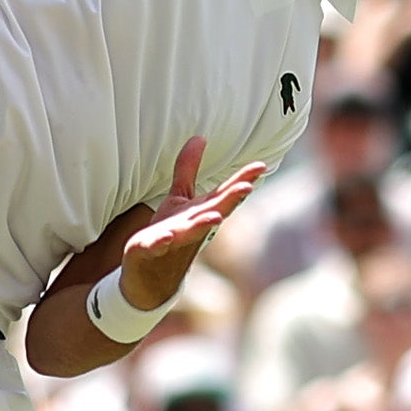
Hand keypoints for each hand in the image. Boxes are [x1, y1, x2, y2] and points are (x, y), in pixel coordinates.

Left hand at [99, 139, 270, 323]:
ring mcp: (174, 240)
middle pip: (215, 211)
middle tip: (247, 188)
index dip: (243, 180)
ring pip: (191, 232)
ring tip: (215, 216)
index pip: (225, 194)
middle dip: (230, 200)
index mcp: (202, 213)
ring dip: (203, 224)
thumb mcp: (179, 198)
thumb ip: (188, 169)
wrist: (150, 273)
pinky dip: (162, 242)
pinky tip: (166, 236)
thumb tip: (200, 137)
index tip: (260, 166)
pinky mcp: (151, 250)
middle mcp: (194, 227)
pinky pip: (157, 246)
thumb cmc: (171, 232)